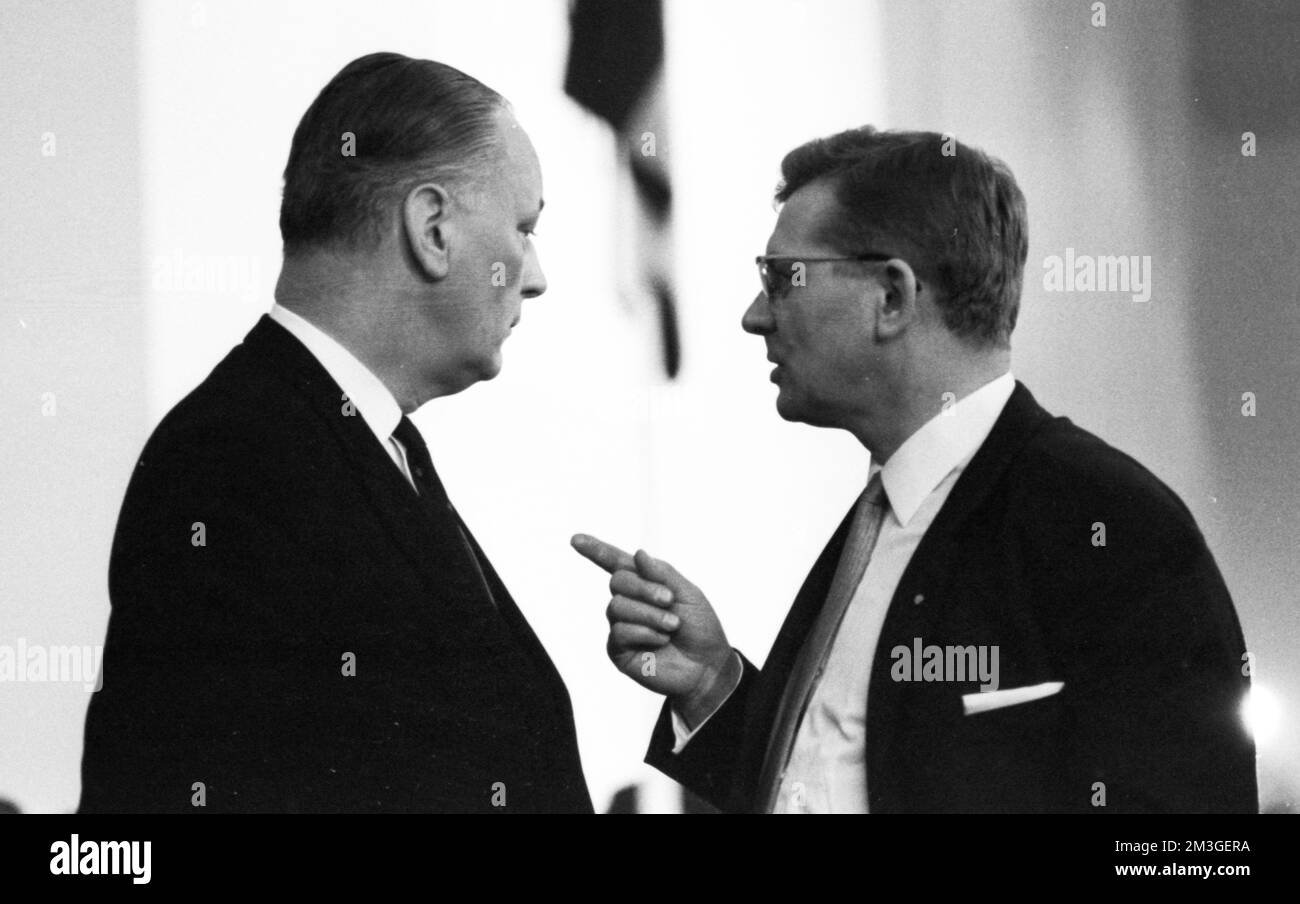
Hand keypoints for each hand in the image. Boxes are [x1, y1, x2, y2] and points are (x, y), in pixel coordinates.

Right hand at [571, 533, 740, 727]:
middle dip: (644, 588)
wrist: (708, 665)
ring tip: (672, 625)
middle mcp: (629, 603)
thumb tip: (638, 553)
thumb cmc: (700, 629)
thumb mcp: (689, 594)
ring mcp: (622, 627)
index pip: (616, 563)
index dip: (596, 550)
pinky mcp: (619, 651)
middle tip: (669, 600)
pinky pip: (619, 632)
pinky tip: (661, 640)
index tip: (575, 539)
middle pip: (617, 581)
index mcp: (645, 585)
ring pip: (616, 606)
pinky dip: (644, 632)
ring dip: (649, 614)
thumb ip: (663, 573)